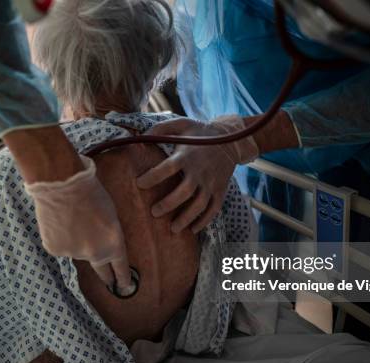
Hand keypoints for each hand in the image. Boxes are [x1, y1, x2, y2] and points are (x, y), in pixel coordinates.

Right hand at [25, 155, 131, 291]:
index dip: (123, 277)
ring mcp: (74, 254)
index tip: (125, 287)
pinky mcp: (56, 250)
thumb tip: (97, 245)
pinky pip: (60, 247)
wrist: (63, 184)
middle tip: (109, 281)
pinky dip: (59, 237)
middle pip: (101, 269)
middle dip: (106, 276)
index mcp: (114, 244)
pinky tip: (59, 222)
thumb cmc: (91, 193)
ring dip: (76, 241)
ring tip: (71, 219)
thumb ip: (107, 235)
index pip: (120, 266)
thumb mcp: (111, 215)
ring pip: (77, 251)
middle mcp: (95, 254)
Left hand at [137, 117, 254, 233]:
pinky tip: (192, 229)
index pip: (168, 167)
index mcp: (187, 155)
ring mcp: (211, 182)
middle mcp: (200, 171)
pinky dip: (204, 221)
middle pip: (184, 191)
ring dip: (186, 218)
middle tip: (154, 212)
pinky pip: (213, 209)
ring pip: (200, 204)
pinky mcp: (220, 190)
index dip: (153, 176)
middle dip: (169, 204)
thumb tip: (139, 138)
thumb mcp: (181, 125)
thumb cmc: (199, 133)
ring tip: (172, 228)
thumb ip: (160, 129)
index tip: (139, 183)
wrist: (231, 140)